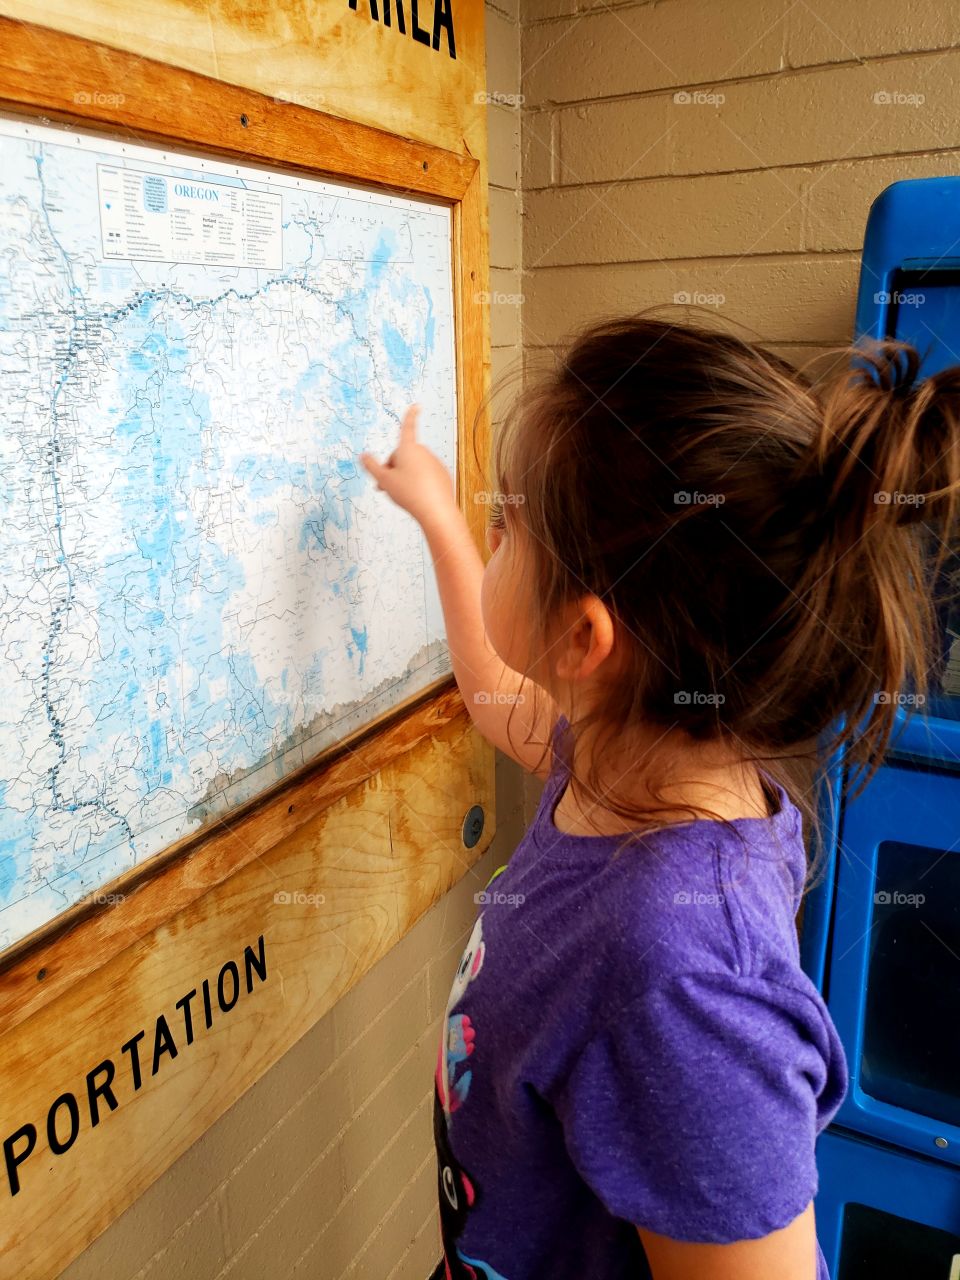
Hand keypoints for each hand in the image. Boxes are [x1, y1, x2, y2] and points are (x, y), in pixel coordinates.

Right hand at [359, 404, 456, 530]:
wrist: (436, 511)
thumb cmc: (409, 493)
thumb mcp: (384, 480)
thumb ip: (372, 466)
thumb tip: (363, 456)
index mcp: (408, 448)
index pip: (407, 428)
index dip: (409, 416)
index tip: (416, 406)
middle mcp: (423, 452)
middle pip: (403, 455)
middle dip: (394, 467)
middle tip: (386, 486)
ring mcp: (435, 463)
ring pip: (414, 466)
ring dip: (405, 475)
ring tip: (401, 494)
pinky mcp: (442, 475)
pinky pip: (426, 475)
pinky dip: (419, 482)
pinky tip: (416, 496)